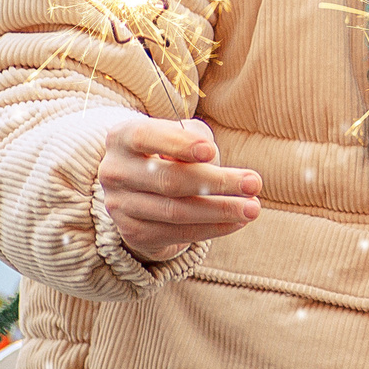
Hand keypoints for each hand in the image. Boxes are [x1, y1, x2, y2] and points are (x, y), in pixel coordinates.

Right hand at [96, 117, 261, 264]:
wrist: (140, 188)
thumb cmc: (170, 151)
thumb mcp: (182, 136)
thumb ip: (196, 139)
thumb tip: (211, 162)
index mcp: (122, 138)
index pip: (147, 137)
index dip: (178, 144)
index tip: (211, 151)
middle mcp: (114, 172)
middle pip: (168, 180)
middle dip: (216, 182)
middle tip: (254, 184)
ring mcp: (120, 205)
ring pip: (175, 211)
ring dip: (220, 211)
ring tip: (253, 208)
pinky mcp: (133, 232)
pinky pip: (177, 233)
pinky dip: (211, 228)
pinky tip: (237, 222)